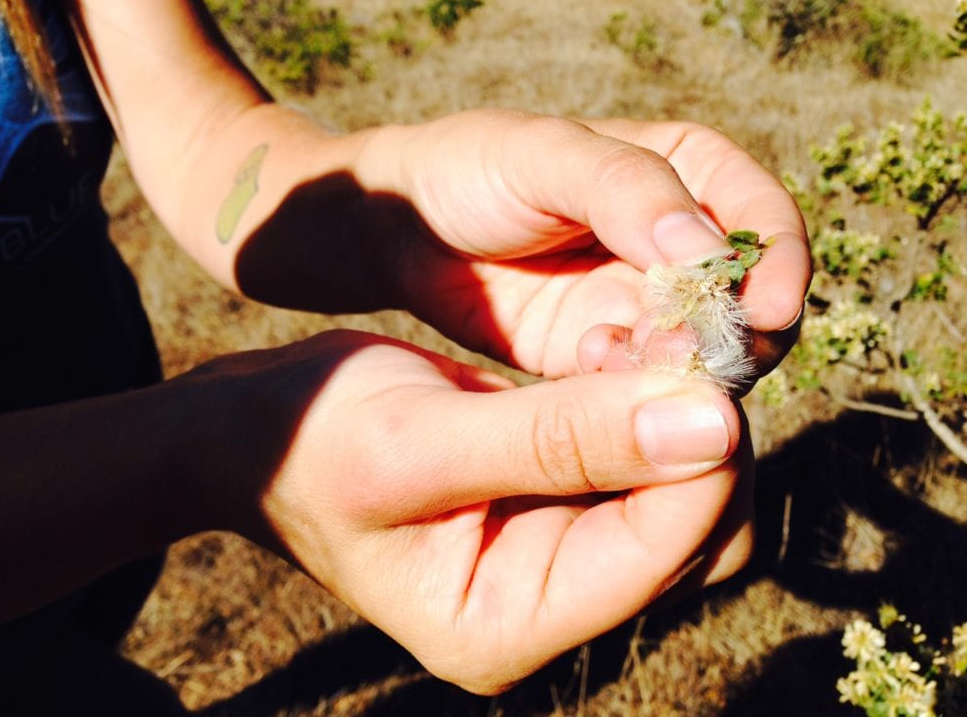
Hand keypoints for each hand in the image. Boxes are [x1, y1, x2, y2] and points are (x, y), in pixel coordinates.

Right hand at [191, 329, 751, 693]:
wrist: (256, 434)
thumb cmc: (311, 441)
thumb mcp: (420, 438)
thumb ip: (559, 439)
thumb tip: (709, 422)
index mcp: (503, 626)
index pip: (661, 551)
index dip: (700, 454)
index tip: (701, 354)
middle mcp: (545, 610)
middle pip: (695, 540)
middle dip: (702, 439)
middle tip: (677, 339)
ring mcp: (554, 563)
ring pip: (684, 502)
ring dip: (681, 418)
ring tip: (641, 341)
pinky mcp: (555, 511)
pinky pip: (642, 468)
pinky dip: (647, 409)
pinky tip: (616, 354)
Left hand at [358, 111, 809, 379]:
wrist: (406, 228)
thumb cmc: (475, 168)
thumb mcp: (542, 155)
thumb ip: (624, 188)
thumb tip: (705, 246)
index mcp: (687, 174)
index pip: (762, 220)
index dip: (778, 263)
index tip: (771, 309)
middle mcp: (679, 248)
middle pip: (745, 302)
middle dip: (729, 333)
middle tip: (689, 355)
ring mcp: (643, 307)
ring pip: (698, 354)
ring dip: (678, 370)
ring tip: (614, 358)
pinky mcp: (603, 359)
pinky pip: (641, 387)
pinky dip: (630, 391)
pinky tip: (580, 373)